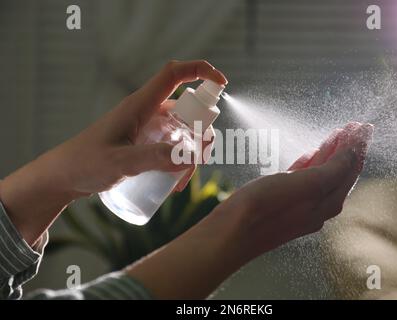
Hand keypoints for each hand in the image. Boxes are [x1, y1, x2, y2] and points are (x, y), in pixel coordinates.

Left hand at [0, 60, 226, 243]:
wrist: (63, 177)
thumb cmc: (85, 163)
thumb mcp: (121, 162)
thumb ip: (155, 158)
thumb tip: (192, 156)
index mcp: (140, 105)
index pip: (174, 74)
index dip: (201, 71)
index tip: (222, 84)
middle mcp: (147, 112)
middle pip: (187, 109)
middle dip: (201, 133)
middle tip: (198, 160)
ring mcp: (147, 128)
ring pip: (183, 132)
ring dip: (191, 154)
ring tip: (182, 181)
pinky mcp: (145, 143)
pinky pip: (172, 147)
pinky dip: (180, 162)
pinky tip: (175, 184)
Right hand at [209, 122, 372, 260]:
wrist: (232, 232)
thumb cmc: (265, 208)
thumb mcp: (306, 185)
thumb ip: (333, 170)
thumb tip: (353, 154)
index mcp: (328, 201)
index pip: (350, 168)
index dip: (357, 145)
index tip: (362, 126)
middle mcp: (319, 205)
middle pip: (340, 171)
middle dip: (348, 148)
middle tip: (354, 126)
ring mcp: (301, 204)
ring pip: (322, 174)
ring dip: (331, 153)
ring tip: (336, 135)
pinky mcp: (283, 202)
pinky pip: (303, 180)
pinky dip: (310, 164)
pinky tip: (309, 155)